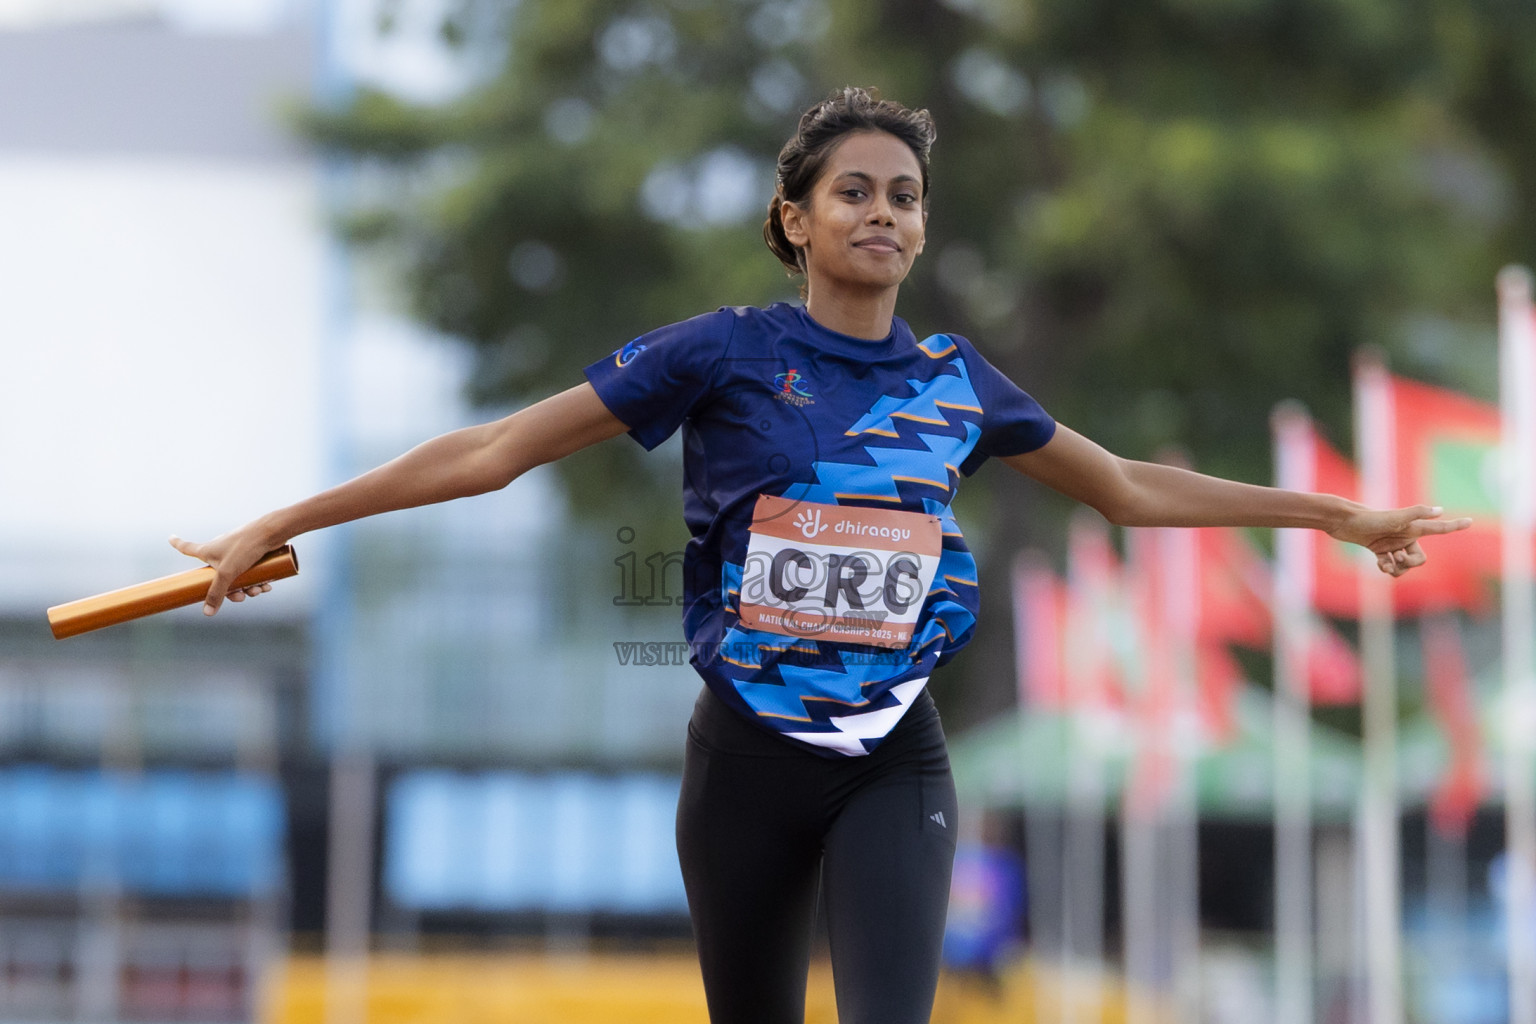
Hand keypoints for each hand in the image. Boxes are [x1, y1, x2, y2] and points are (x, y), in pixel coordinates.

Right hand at [168, 527, 277, 615]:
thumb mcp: (227, 573)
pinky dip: (257, 581)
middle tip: (241, 596)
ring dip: (247, 587)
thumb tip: (207, 613)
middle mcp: (220, 549)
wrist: (272, 532)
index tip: (170, 537)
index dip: (177, 543)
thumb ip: (217, 593)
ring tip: (258, 590)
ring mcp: (236, 551)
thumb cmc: (245, 548)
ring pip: (236, 576)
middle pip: (217, 574)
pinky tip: (267, 586)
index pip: (186, 547)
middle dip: (230, 590)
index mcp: (208, 550)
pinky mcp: (252, 553)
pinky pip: (250, 572)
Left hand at [1326, 505, 1472, 576]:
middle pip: (1419, 559)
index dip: (1455, 526)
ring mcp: (1393, 544)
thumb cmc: (1370, 519)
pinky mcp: (1379, 550)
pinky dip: (1387, 568)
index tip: (1470, 521)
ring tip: (1385, 563)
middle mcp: (1406, 536)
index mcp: (1413, 528)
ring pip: (1404, 566)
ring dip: (1397, 569)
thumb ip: (1417, 513)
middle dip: (1410, 564)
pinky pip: (1390, 567)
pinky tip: (1380, 563)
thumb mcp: (1394, 518)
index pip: (1439, 527)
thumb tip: (1440, 510)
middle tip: (1396, 557)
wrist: (1344, 521)